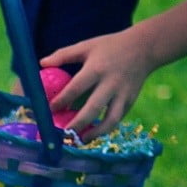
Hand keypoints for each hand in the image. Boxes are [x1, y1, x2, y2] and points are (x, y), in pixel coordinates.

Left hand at [39, 30, 155, 138]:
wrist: (145, 47)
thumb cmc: (110, 47)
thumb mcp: (87, 46)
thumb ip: (63, 55)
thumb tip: (41, 63)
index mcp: (97, 69)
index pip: (76, 88)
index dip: (62, 101)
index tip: (50, 110)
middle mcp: (111, 83)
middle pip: (93, 108)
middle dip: (77, 123)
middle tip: (64, 134)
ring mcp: (123, 94)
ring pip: (111, 119)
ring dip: (96, 133)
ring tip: (81, 140)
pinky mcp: (131, 101)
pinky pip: (118, 118)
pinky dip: (106, 128)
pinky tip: (94, 134)